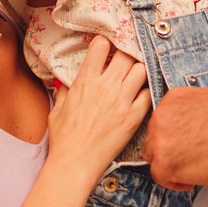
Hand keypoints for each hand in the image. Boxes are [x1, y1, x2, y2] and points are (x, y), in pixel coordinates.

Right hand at [47, 37, 150, 179]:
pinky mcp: (134, 116)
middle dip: (126, 52)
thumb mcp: (58, 109)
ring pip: (141, 69)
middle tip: (126, 58)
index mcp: (85, 81)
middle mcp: (106, 86)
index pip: (101, 46)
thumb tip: (65, 82)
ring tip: (135, 75)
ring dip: (139, 68)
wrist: (75, 163)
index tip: (107, 47)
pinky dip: (147, 90)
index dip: (105, 43)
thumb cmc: (64, 138)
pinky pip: (149, 93)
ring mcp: (122, 101)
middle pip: (126, 54)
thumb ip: (64, 91)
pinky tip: (141, 94)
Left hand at [143, 87, 207, 189]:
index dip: (175, 130)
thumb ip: (193, 105)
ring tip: (190, 167)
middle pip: (155, 134)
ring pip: (153, 154)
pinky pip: (159, 176)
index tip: (187, 139)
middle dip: (170, 145)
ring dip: (169, 162)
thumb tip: (194, 115)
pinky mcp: (164, 164)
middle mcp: (161, 116)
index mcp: (173, 99)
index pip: (164, 117)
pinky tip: (190, 180)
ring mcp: (160, 140)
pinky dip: (174, 181)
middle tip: (188, 154)